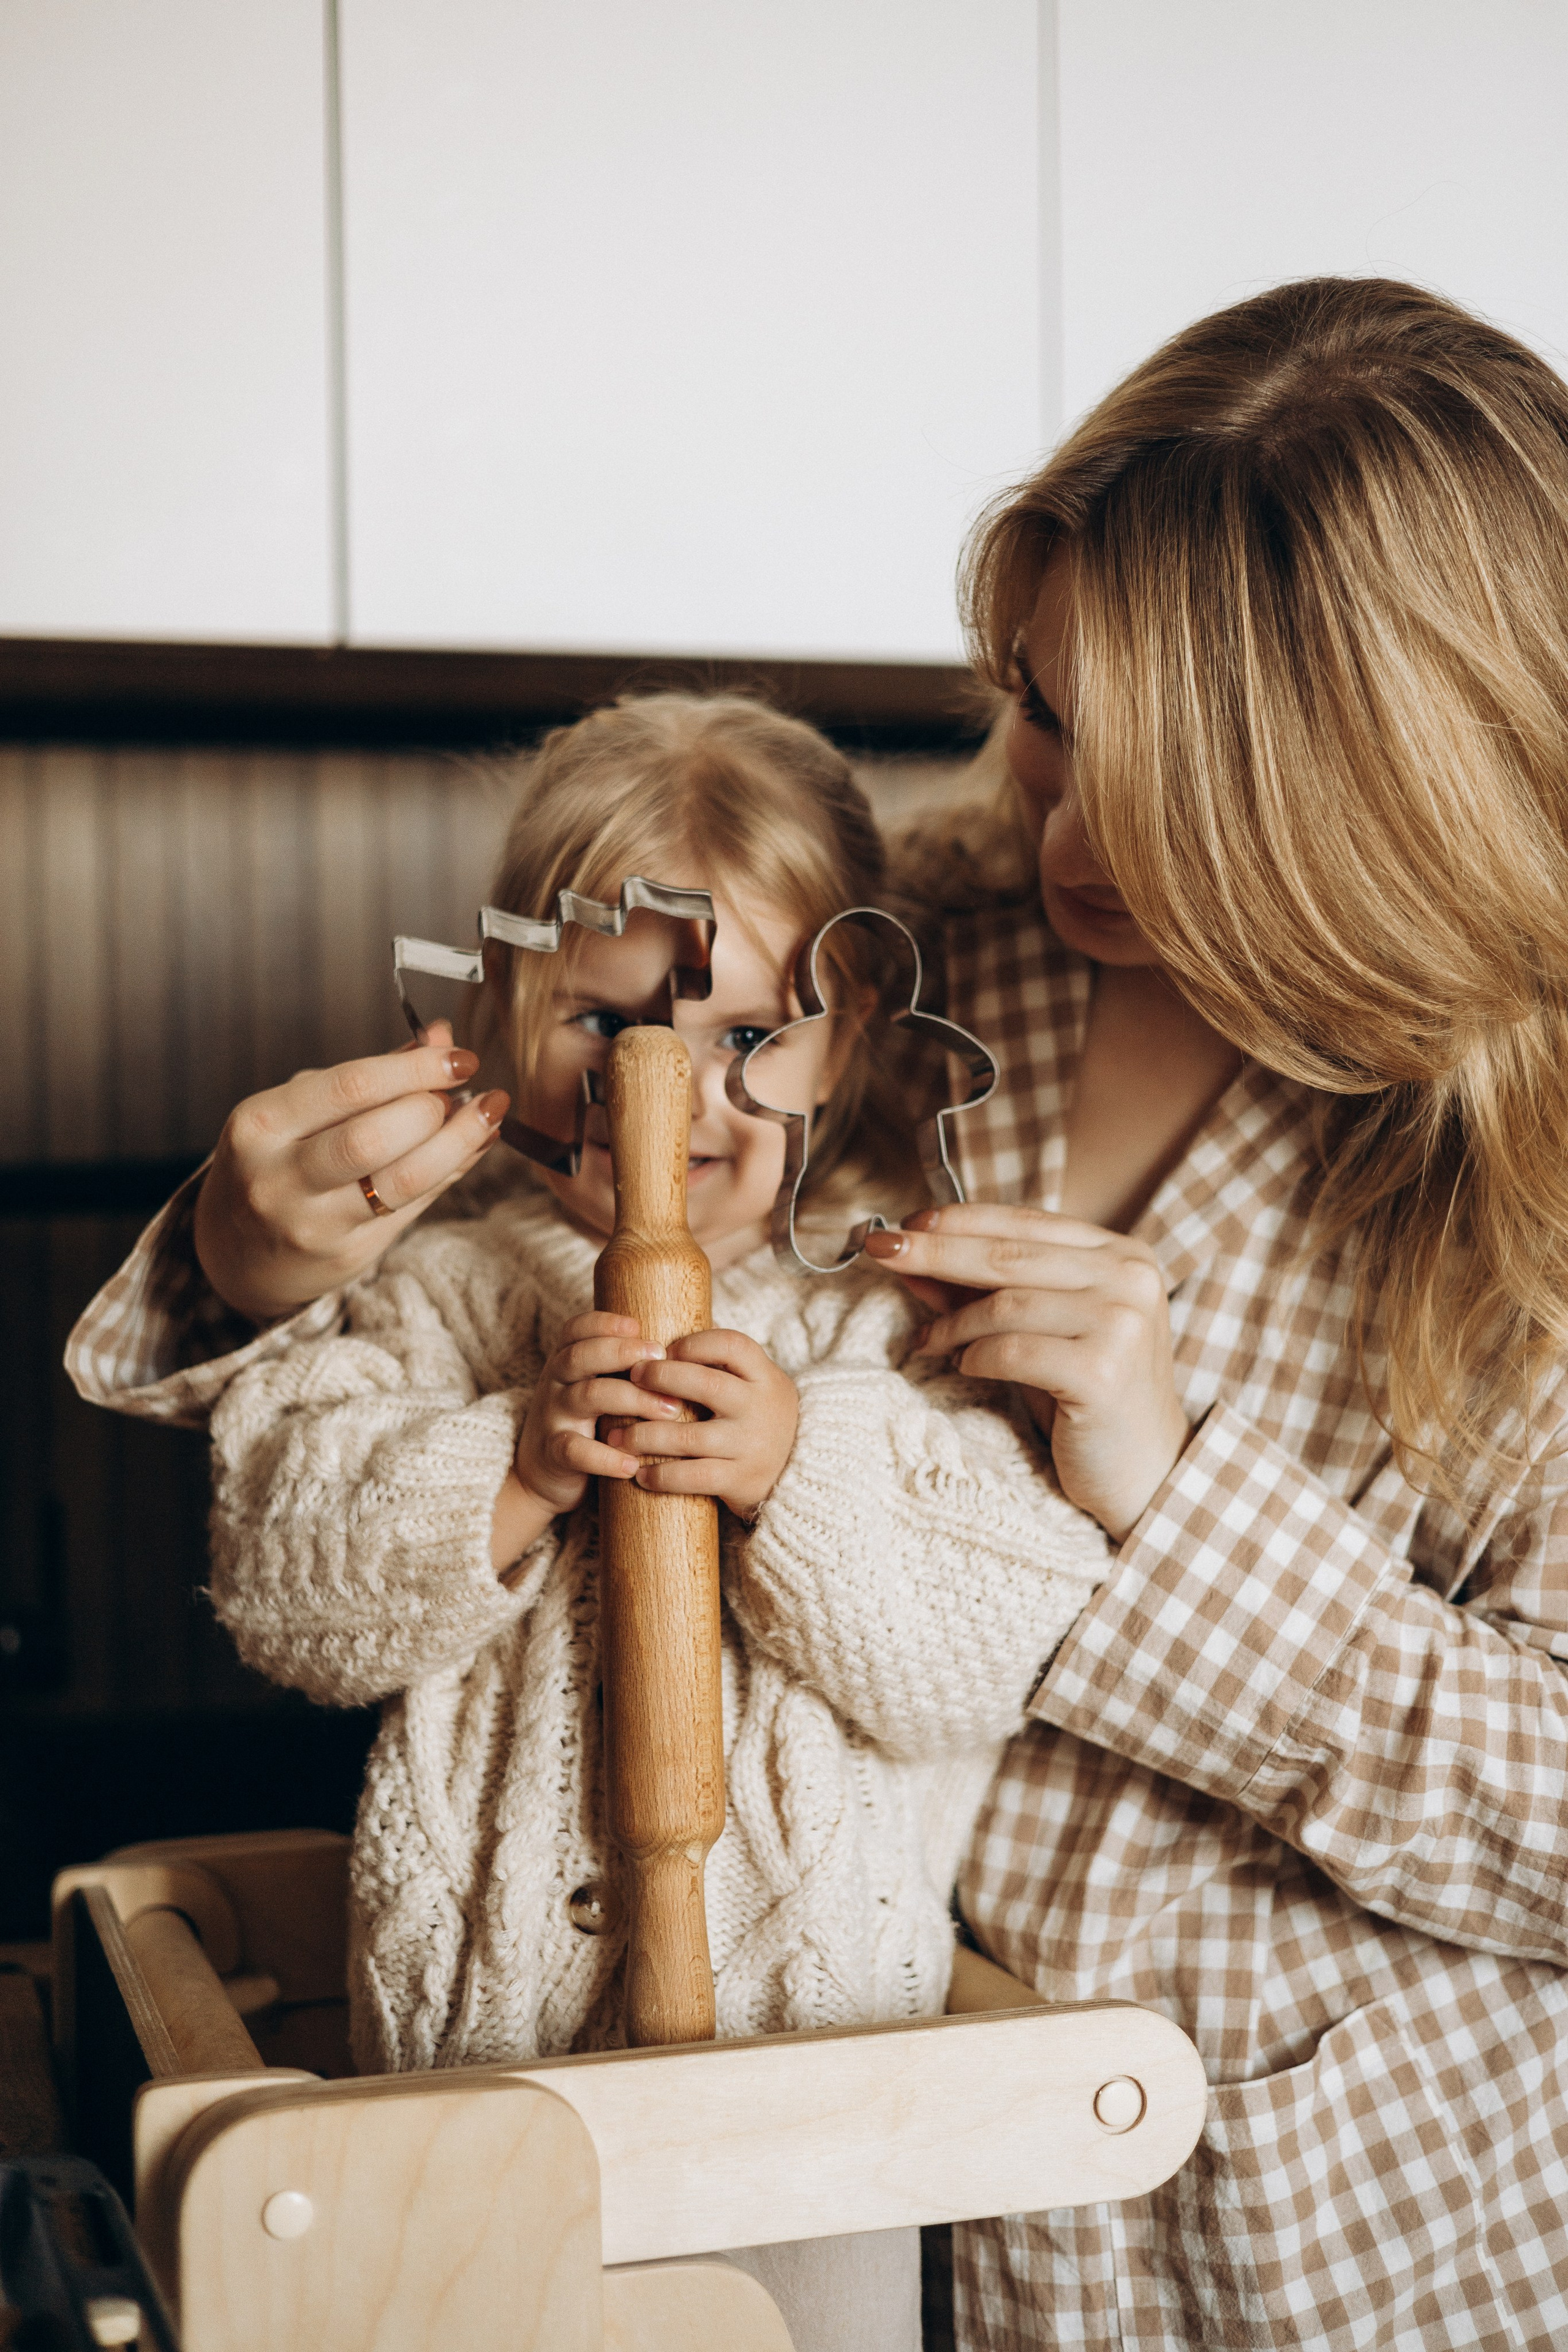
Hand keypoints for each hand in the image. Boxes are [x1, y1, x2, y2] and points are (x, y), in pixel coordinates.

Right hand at [193, 1022, 509, 1319]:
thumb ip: (370, 1077)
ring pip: (403, 1179)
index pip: (350, 1086)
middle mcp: (279, 1176)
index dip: (417, 1069)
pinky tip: (473, 1148)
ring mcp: (311, 1222)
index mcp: (262, 1123)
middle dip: (436, 1108)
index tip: (459, 1056)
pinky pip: (414, 1206)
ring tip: (487, 1116)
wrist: (238, 1252)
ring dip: (459, 1142)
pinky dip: (451, 1171)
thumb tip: (440, 1036)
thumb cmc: (276, 1164)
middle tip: (465, 1092)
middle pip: (376, 1136)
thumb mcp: (300, 1112)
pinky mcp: (346, 1254)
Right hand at [493, 1311, 669, 1569]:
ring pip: (587, 1396)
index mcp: (567, 1361)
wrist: (542, 1476)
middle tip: (662, 1357)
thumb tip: (689, 1351)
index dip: (606, 1323)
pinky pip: (576, 1451)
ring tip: (671, 1410)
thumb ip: (626, 1368)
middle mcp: (556, 1383)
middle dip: (623, 1351)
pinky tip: (634, 1464)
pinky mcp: (553, 1454)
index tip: (639, 1325)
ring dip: (633, 1399)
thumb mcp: (598, 1387)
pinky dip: (606, 1458)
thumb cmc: (588, 1423)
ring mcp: (552, 1417)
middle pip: (581, 1355)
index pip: (577, 1329)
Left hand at [606, 1329, 799, 1517]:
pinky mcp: (739, 1480)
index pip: (732, 1346)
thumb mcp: (758, 1385)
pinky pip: (693, 1478)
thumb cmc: (760, 1418)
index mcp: (765, 1377)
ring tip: (616, 1436)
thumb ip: (723, 1367)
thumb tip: (658, 1343)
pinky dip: (662, 1476)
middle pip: (705, 1385)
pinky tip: (640, 1474)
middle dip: (661, 1378)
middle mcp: (759, 1408)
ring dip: (644, 1435)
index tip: (665, 1349)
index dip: (694, 1343)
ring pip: (688, 1437)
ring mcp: (749, 1445)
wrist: (800, 1473)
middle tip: (631, 1377)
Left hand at [864, 1204, 1189, 1542]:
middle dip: (935, 1250)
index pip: (1026, 1223)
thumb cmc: (1085, 1398)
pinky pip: (1012, 1351)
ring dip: (953, 1323)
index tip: (905, 1223)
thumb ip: (980, 1292)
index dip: (960, 1219)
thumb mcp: (1035, 1332)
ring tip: (928, 1342)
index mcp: (1123, 1255)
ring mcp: (1122, 1323)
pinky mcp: (1103, 1371)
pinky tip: (963, 1367)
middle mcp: (1130, 1279)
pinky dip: (975, 1357)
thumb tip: (909, 1257)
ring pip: (1006, 1304)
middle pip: (1009, 1255)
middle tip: (880, 1250)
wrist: (1145, 1471)